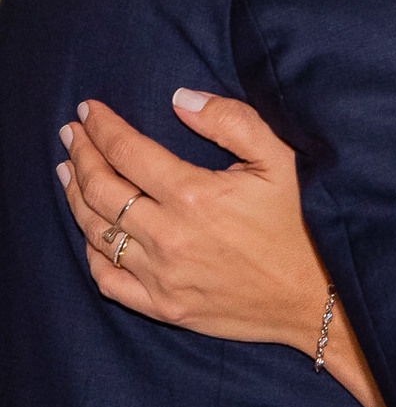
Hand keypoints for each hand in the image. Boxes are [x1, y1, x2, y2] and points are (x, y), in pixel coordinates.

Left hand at [57, 92, 326, 349]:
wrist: (317, 297)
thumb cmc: (301, 224)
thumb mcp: (280, 160)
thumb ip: (231, 121)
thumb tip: (180, 100)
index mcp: (195, 196)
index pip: (127, 152)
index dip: (102, 127)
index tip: (89, 110)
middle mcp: (170, 237)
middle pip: (101, 189)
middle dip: (80, 154)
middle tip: (71, 133)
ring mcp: (162, 276)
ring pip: (97, 232)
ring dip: (76, 197)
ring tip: (68, 171)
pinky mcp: (164, 307)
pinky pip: (108, 280)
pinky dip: (91, 252)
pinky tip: (91, 231)